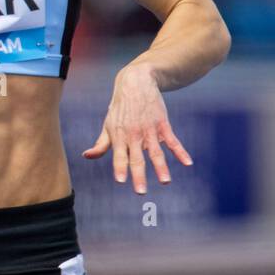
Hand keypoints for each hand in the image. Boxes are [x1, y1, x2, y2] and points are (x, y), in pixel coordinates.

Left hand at [82, 62, 191, 193]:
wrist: (136, 83)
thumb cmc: (120, 108)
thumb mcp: (108, 124)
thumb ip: (101, 144)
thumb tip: (86, 156)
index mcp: (119, 136)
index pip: (119, 156)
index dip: (119, 168)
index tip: (121, 181)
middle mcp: (133, 135)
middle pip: (137, 158)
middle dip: (138, 175)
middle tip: (140, 191)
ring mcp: (149, 130)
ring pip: (156, 152)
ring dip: (161, 167)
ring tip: (165, 181)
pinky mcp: (163, 124)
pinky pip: (172, 141)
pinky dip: (180, 152)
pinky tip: (187, 163)